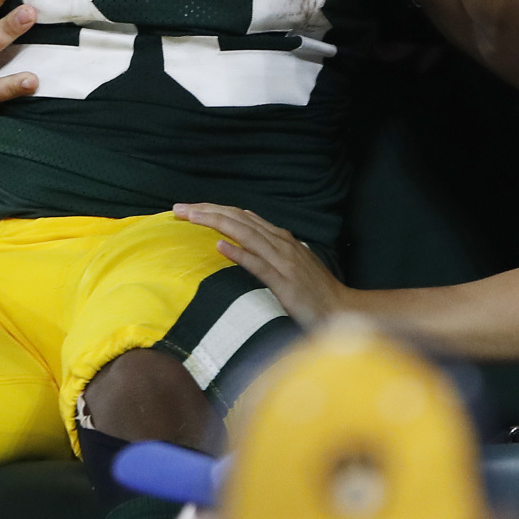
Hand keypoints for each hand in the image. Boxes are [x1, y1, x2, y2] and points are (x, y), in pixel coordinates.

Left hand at [175, 203, 346, 326]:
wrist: (342, 310)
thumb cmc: (313, 291)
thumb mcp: (288, 265)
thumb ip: (267, 252)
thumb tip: (241, 242)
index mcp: (278, 238)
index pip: (239, 216)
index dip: (213, 210)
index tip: (187, 209)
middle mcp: (279, 243)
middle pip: (237, 219)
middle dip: (206, 211)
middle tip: (177, 208)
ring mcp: (283, 261)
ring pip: (245, 233)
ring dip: (216, 222)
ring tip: (190, 217)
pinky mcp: (285, 283)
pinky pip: (259, 265)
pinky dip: (239, 253)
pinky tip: (220, 245)